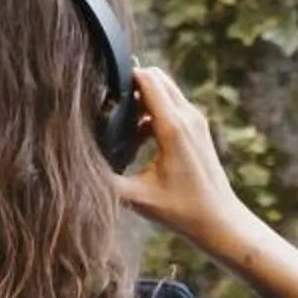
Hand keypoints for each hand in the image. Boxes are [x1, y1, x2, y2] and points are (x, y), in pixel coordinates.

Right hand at [117, 66, 252, 254]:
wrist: (219, 219)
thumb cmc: (181, 209)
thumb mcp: (137, 197)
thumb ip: (106, 179)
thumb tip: (78, 167)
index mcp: (173, 127)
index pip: (148, 79)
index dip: (124, 77)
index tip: (104, 90)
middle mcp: (188, 117)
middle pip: (157, 77)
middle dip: (133, 85)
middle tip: (112, 108)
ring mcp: (196, 121)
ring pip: (166, 90)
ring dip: (144, 98)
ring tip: (124, 127)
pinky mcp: (198, 129)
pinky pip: (173, 106)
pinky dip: (155, 111)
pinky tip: (140, 138)